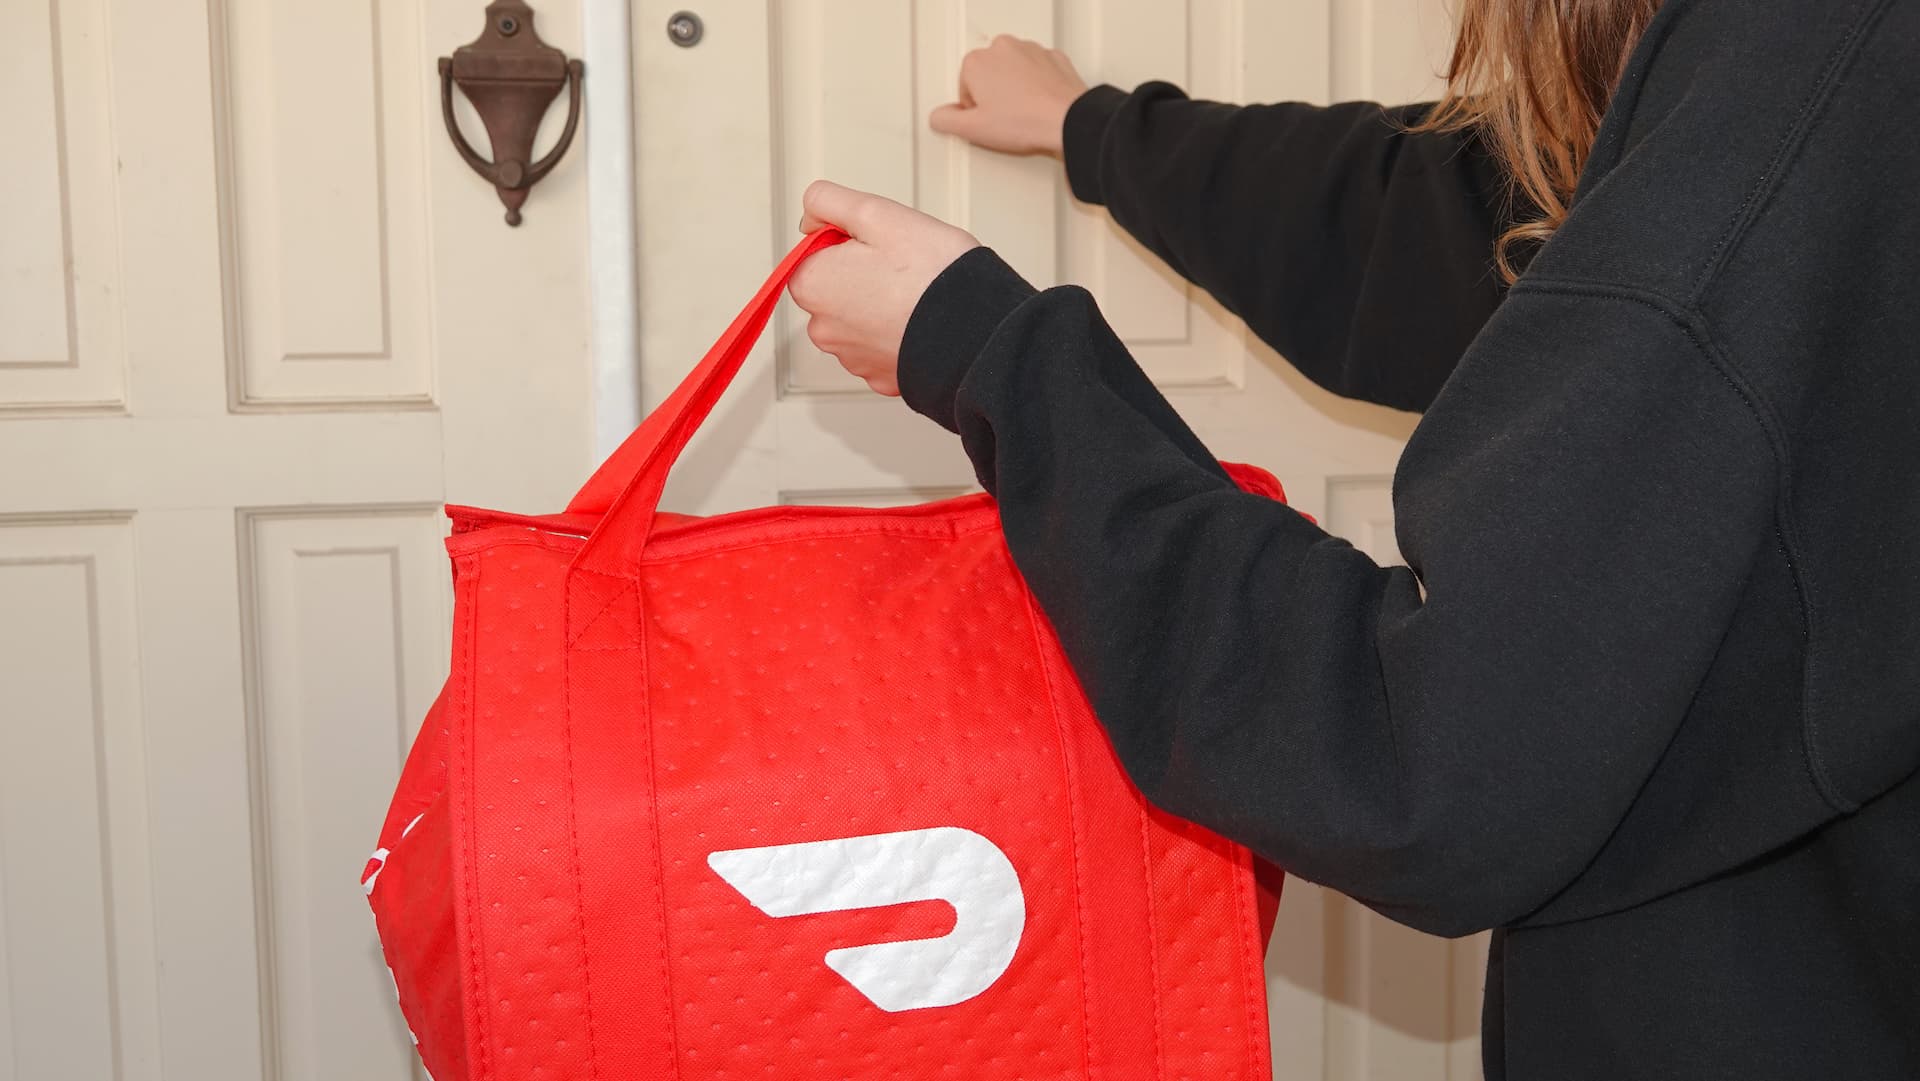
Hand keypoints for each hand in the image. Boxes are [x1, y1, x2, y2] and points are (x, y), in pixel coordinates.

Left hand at [790, 181, 979, 395]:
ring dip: (880, 306)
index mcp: (812, 285)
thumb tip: (810, 216)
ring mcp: (853, 358)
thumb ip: (828, 201)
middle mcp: (823, 329)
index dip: (848, 242)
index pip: (814, 254)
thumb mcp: (875, 212)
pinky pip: (883, 346)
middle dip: (862, 275)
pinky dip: (897, 334)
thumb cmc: (931, 273)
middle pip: (835, 289)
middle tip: (902, 266)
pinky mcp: (881, 377)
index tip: (880, 244)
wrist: (976, 330)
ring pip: (859, 320)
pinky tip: (920, 321)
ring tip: (915, 295)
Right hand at [930, 36, 1088, 155]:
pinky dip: (1037, 85)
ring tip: (1024, 113)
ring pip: (1013, 70)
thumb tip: (939, 117)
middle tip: (1004, 118)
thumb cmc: (1025, 121)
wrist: (1067, 121)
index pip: (964, 87)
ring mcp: (1030, 50)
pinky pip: (1037, 71)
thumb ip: (947, 121)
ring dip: (1014, 88)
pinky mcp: (1053, 57)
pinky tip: (1039, 104)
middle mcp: (1002, 48)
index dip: (973, 109)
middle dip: (993, 94)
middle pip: (987, 74)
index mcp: (977, 61)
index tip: (986, 121)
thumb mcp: (974, 130)